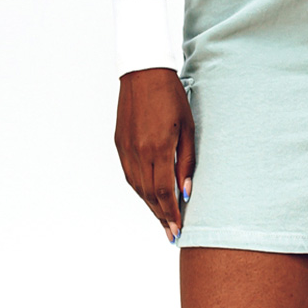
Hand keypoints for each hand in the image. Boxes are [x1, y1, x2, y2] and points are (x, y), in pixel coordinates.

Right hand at [114, 68, 194, 242]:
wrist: (143, 72)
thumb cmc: (172, 96)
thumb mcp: (188, 128)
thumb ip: (187, 162)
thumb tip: (186, 191)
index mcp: (158, 148)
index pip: (165, 192)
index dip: (172, 214)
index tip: (179, 230)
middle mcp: (139, 152)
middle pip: (150, 195)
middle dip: (162, 217)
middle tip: (172, 234)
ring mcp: (126, 149)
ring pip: (137, 188)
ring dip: (150, 207)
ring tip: (162, 220)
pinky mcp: (119, 144)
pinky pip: (129, 176)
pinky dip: (140, 191)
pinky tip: (150, 198)